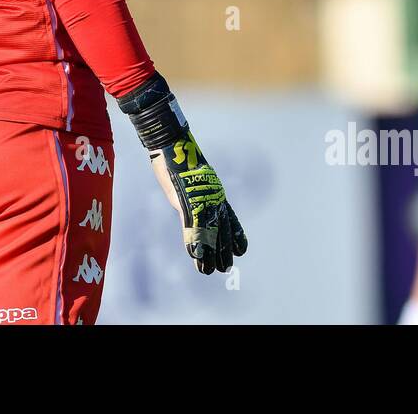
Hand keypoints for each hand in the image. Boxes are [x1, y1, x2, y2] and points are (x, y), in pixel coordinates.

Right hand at [148, 131, 247, 273]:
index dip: (235, 235)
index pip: (230, 219)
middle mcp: (213, 200)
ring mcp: (201, 202)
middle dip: (223, 251)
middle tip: (225, 268)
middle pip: (221, 231)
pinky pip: (192, 227)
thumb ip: (195, 198)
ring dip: (209, 254)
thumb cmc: (181, 160)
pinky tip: (196, 256)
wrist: (174, 146)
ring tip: (211, 270)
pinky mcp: (187, 203)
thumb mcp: (191, 183)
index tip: (242, 250)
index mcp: (216, 194)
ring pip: (209, 234)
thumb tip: (196, 205)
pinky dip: (194, 243)